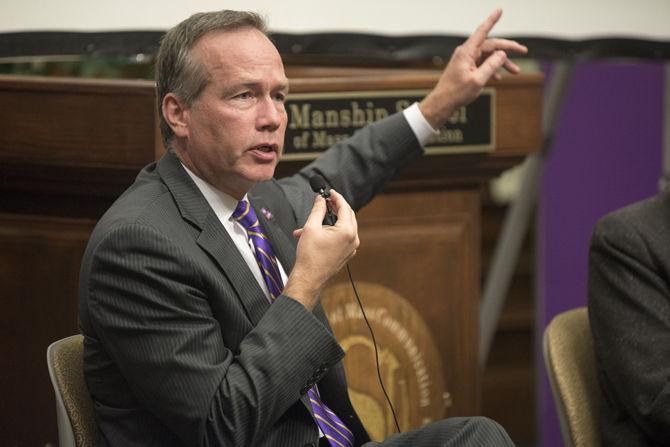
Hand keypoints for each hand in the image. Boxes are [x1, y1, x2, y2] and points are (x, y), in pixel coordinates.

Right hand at [284, 190, 358, 308]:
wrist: (309, 279)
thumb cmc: (309, 256)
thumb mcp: (311, 227)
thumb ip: (318, 209)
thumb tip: (321, 199)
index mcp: (347, 231)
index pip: (344, 207)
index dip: (336, 197)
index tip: (329, 191)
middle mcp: (353, 239)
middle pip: (347, 216)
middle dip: (335, 207)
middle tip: (325, 201)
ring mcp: (351, 248)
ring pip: (344, 227)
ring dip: (330, 221)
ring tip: (312, 222)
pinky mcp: (347, 254)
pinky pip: (342, 238)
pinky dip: (331, 232)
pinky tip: (316, 233)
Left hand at [419, 9, 527, 128]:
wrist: (442, 103)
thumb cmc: (456, 93)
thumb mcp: (478, 80)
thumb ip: (491, 66)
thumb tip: (502, 54)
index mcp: (466, 52)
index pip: (482, 32)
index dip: (492, 20)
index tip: (499, 10)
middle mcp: (466, 53)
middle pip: (491, 45)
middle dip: (508, 48)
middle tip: (523, 51)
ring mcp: (465, 60)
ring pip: (488, 56)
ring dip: (502, 62)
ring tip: (516, 71)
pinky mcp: (466, 68)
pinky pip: (482, 64)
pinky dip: (492, 69)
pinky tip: (499, 78)